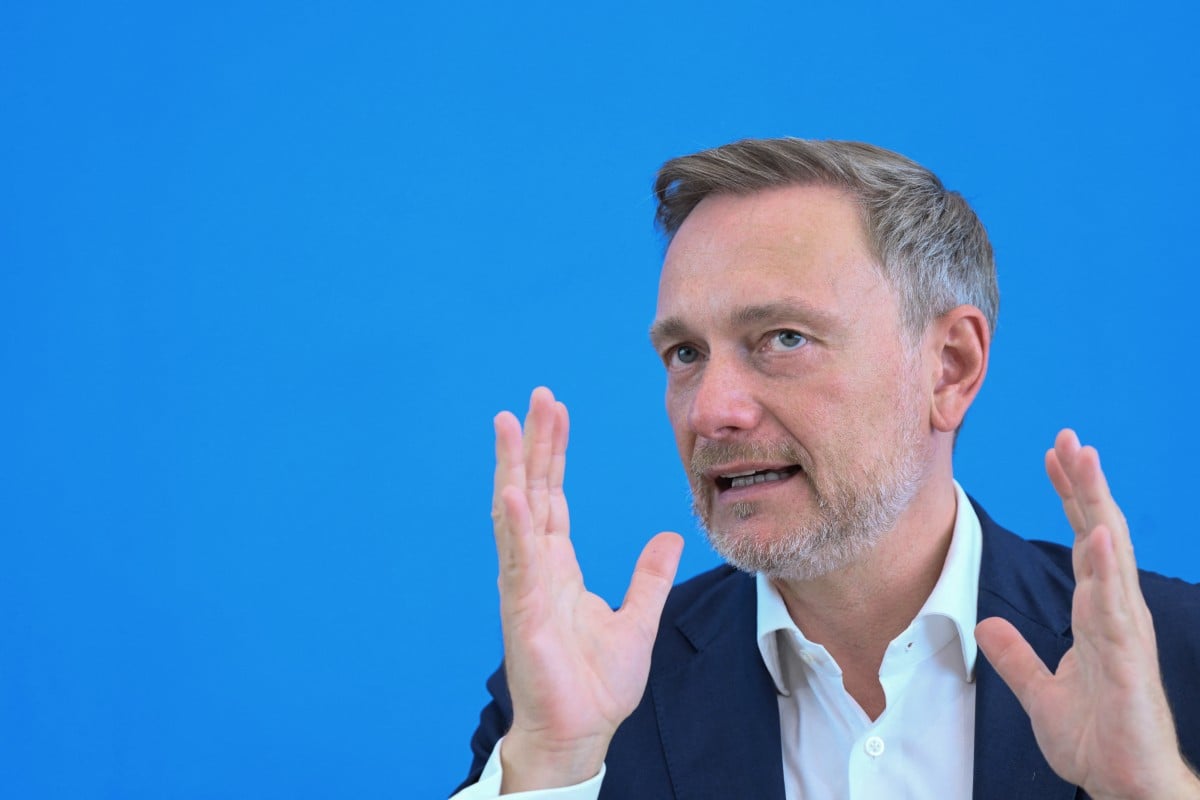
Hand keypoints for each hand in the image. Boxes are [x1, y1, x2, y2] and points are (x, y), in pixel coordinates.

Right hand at [491, 387, 683, 791]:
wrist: (580, 734)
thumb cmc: (597, 686)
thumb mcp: (637, 619)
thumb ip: (649, 577)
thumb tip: (668, 537)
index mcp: (557, 567)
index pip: (554, 497)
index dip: (554, 453)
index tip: (557, 411)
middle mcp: (535, 568)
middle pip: (533, 491)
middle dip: (535, 443)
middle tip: (537, 396)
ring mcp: (525, 587)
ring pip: (516, 514)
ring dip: (513, 467)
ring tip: (510, 423)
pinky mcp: (523, 612)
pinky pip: (518, 561)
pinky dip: (515, 525)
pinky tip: (514, 491)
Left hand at [976, 430, 1199, 799]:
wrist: (1124, 787)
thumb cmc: (1096, 740)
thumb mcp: (1039, 691)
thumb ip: (1016, 655)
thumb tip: (987, 622)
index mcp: (1095, 613)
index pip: (1083, 541)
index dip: (1070, 498)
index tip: (1054, 455)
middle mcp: (1113, 612)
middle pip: (1099, 533)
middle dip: (1084, 483)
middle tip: (1068, 436)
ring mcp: (1124, 631)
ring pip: (1109, 554)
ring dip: (1096, 504)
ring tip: (1086, 458)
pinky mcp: (1127, 658)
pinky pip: (1114, 604)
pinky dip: (1106, 566)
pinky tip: (1099, 533)